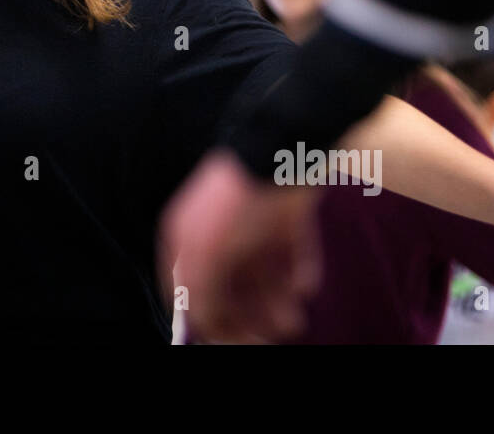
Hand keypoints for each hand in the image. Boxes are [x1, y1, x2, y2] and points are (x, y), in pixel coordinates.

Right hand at [159, 148, 322, 342]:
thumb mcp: (207, 255)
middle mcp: (217, 234)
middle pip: (230, 286)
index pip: (189, 287)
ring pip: (262, 275)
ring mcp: (252, 226)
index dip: (207, 317)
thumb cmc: (234, 203)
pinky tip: (304, 286)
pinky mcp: (284, 219)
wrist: (278, 154)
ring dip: (276, 302)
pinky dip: (298, 273)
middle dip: (249, 315)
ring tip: (294, 319)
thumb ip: (202, 293)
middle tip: (271, 336)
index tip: (227, 340)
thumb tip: (204, 326)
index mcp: (188, 238)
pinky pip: (291, 255)